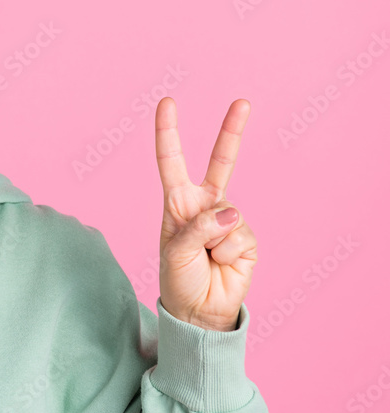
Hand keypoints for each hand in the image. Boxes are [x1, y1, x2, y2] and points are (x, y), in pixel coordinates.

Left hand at [155, 97, 257, 331]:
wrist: (199, 310)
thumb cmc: (178, 279)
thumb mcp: (175, 252)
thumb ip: (199, 228)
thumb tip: (232, 212)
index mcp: (178, 202)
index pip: (171, 161)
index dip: (168, 132)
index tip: (167, 102)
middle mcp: (204, 205)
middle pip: (221, 162)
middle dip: (232, 131)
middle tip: (242, 102)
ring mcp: (228, 220)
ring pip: (228, 214)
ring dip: (214, 240)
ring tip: (206, 258)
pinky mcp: (247, 238)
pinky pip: (240, 236)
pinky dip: (229, 253)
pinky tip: (223, 264)